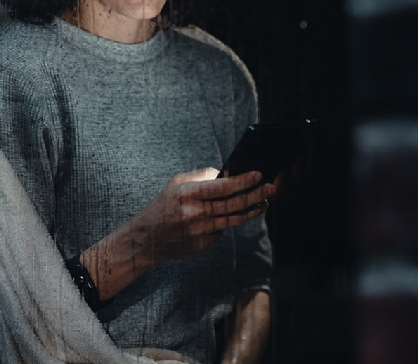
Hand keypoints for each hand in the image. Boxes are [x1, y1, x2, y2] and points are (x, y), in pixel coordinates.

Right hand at [80, 168, 275, 301]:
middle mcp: (195, 214)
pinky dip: (231, 221)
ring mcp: (200, 232)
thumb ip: (201, 177)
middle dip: (256, 194)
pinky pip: (223, 230)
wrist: (147, 239)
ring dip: (252, 210)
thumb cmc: (163, 206)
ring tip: (264, 201)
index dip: (244, 180)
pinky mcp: (204, 245)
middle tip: (270, 187)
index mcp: (188, 194)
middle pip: (234, 204)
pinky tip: (240, 213)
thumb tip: (227, 173)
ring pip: (234, 219)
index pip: (223, 187)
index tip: (259, 174)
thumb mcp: (176, 184)